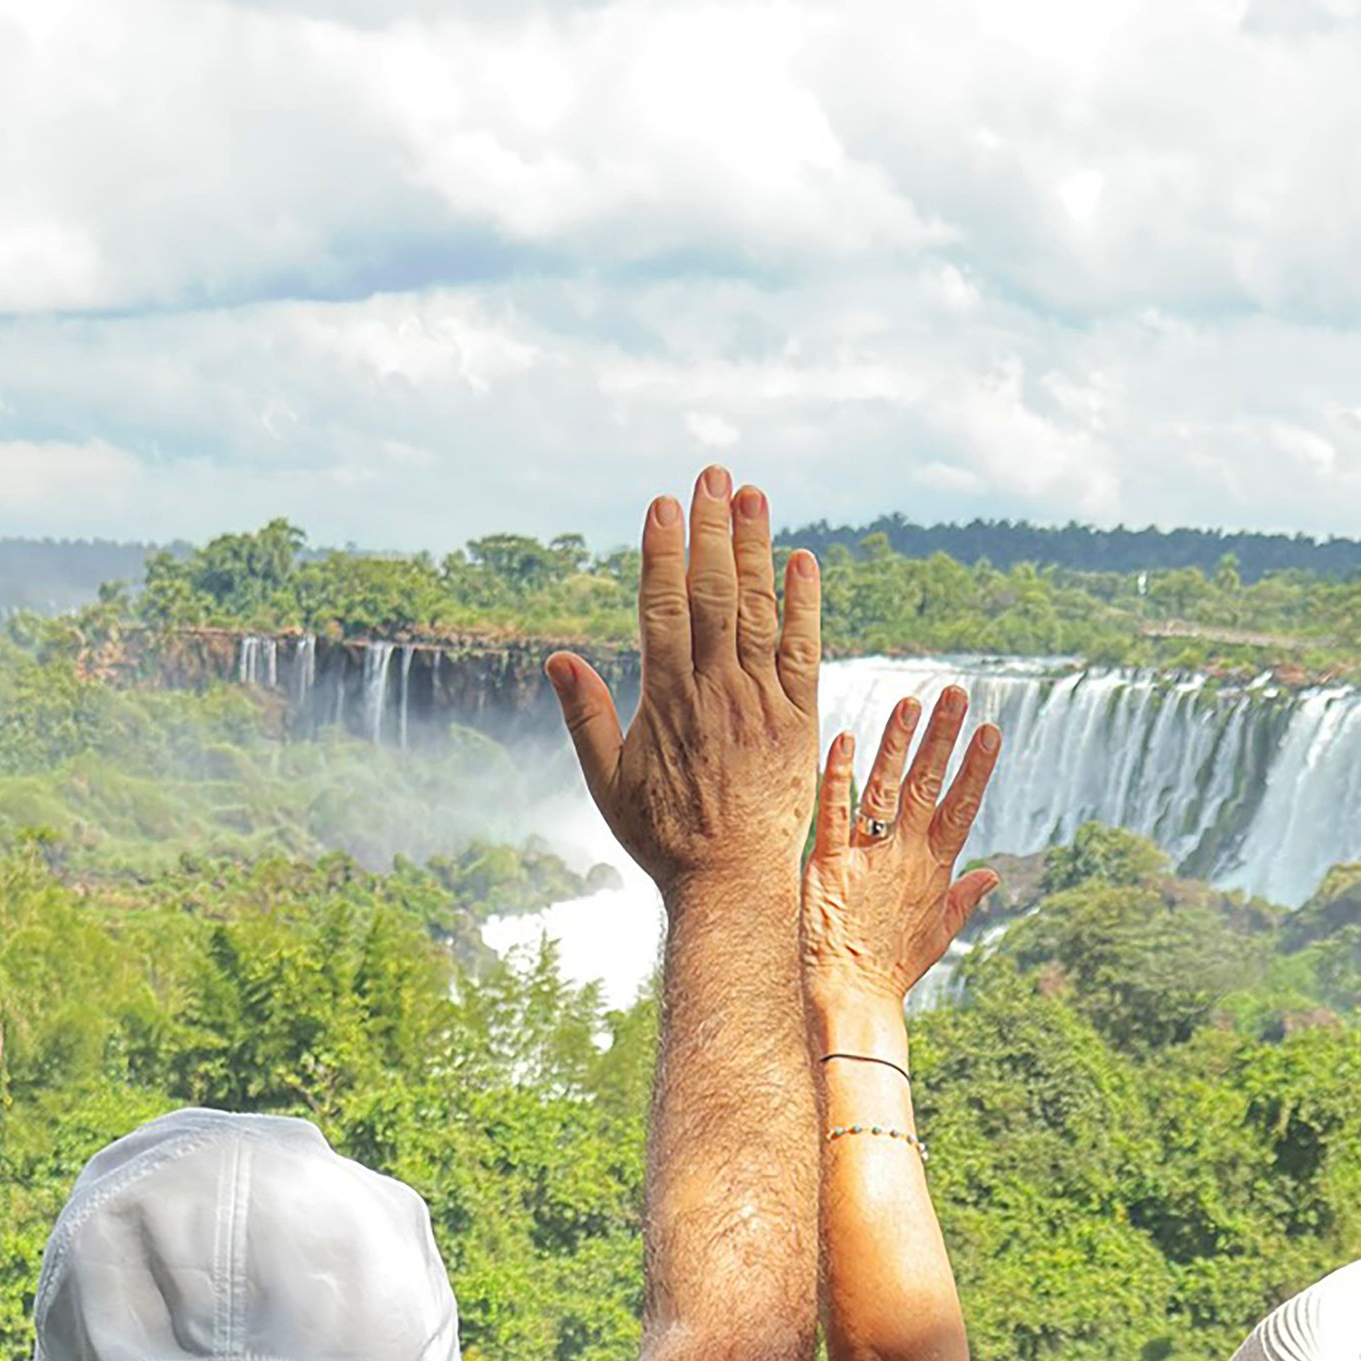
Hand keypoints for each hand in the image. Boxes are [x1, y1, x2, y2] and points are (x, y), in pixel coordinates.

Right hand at [547, 468, 817, 893]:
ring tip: (753, 495)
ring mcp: (761, 704)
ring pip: (758, 612)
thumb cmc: (664, 839)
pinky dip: (804, 607)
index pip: (664, 610)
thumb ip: (583, 716)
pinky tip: (802, 562)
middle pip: (714, 595)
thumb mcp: (606, 784)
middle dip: (713, 530)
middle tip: (714, 474)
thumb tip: (556, 656)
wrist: (731, 885)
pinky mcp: (798, 721)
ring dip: (755, 549)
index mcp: (666, 703)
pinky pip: (802, 653)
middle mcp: (716, 694)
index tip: (665, 505)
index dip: (665, 553)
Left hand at [805, 687, 1001, 1038]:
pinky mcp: (829, 867)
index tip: (991, 730)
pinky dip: (839, 778)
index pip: (961, 808)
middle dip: (944, 739)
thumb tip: (992, 875)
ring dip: (899, 746)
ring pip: (887, 791)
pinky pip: (835, 815)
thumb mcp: (938, 935)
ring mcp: (868, 860)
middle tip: (955, 694)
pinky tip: (844, 739)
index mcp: (933, 871)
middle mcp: (905, 859)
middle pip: (930, 788)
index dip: (976, 768)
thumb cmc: (892, 970)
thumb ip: (964, 899)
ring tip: (910, 703)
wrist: (853, 1000)